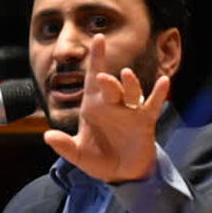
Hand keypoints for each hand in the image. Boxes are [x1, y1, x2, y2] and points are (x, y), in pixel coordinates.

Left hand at [43, 34, 169, 183]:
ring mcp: (130, 111)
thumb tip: (48, 136)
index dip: (96, 59)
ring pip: (131, 92)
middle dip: (107, 81)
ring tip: (126, 75)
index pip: (92, 78)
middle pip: (110, 86)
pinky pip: (152, 104)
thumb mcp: (79, 156)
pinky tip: (163, 81)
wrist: (122, 174)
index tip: (98, 38)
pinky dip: (159, 93)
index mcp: (94, 107)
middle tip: (102, 77)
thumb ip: (64, 146)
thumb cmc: (99, 159)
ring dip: (130, 83)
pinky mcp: (145, 121)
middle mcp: (112, 104)